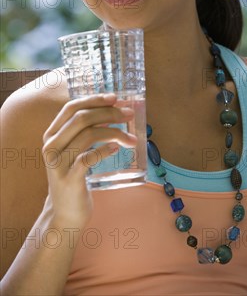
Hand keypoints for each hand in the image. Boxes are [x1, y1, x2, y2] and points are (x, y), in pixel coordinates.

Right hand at [41, 93, 135, 228]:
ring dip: (115, 132)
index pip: (71, 107)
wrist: (65, 214)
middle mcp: (51, 146)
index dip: (94, 99)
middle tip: (129, 114)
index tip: (115, 97)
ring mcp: (58, 163)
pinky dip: (105, 150)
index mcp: (51, 134)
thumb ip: (84, 131)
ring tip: (131, 138)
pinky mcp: (69, 179)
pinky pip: (88, 158)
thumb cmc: (74, 176)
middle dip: (109, 113)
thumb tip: (113, 109)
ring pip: (88, 135)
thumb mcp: (73, 151)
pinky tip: (117, 148)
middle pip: (82, 118)